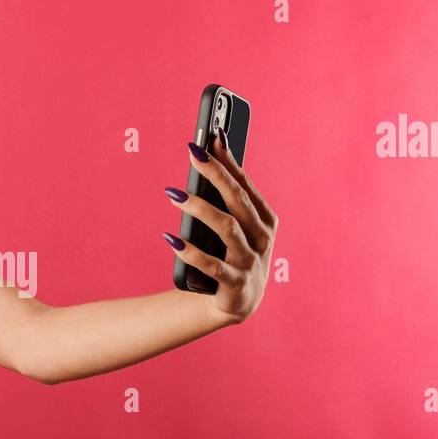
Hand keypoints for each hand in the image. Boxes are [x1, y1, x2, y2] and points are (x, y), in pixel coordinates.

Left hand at [163, 128, 278, 323]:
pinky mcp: (235, 285)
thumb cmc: (233, 254)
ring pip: (227, 228)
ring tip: (175, 194)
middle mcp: (263, 239)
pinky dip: (191, 252)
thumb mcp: (237, 227)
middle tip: (193, 153)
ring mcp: (250, 262)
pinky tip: (171, 239)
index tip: (212, 136)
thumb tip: (209, 153)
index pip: (245, 184)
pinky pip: (211, 266)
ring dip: (200, 208)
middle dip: (216, 173)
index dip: (229, 160)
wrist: (238, 302)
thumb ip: (228, 198)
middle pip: (238, 200)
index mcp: (266, 220)